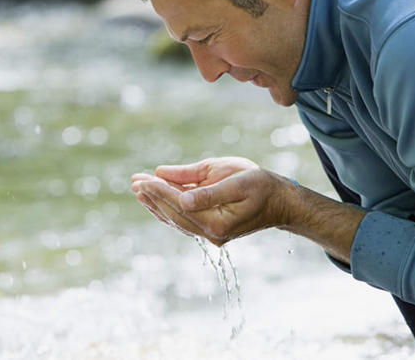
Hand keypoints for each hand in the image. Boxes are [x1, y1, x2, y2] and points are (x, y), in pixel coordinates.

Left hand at [131, 157, 296, 245]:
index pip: (180, 205)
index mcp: (217, 223)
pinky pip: (183, 220)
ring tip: (138, 189)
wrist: (280, 202)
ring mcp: (211, 235)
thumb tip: (176, 191)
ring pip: (176, 219)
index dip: (159, 191)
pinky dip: (167, 209)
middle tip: (134, 181)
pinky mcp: (210, 230)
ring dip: (156, 204)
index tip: (142, 179)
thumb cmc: (261, 186)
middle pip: (174, 214)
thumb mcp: (237, 180)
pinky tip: (155, 200)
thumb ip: (206, 188)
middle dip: (153, 196)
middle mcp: (211, 234)